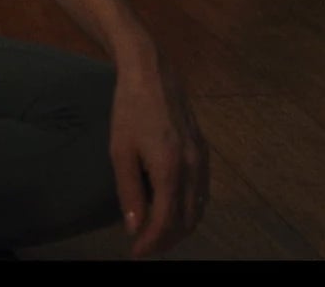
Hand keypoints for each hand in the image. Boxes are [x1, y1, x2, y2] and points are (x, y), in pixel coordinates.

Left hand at [109, 53, 207, 257]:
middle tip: (145, 246)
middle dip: (167, 239)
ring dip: (181, 226)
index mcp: (170, 168)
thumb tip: (134, 228)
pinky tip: (175, 209)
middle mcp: (193, 167)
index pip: (166, 220)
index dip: (151, 242)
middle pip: (187, 220)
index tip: (136, 252)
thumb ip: (129, 192)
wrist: (151, 73)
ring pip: (199, 208)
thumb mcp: (120, 152)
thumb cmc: (129, 110)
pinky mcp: (204, 150)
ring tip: (158, 233)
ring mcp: (202, 158)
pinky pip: (202, 191)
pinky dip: (191, 208)